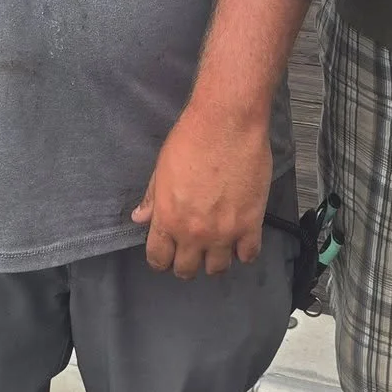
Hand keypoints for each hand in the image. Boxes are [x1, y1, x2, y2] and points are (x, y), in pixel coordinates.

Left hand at [132, 105, 272, 279]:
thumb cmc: (191, 138)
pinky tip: (242, 238)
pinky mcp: (251, 223)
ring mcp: (223, 231)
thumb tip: (140, 217)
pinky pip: (248, 255)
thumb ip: (153, 199)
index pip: (158, 259)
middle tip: (193, 248)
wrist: (227, 121)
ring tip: (218, 243)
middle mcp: (193, 232)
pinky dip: (244, 250)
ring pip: (217, 268)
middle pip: (187, 270)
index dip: (162, 258)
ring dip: (216, 258)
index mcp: (168, 218)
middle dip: (187, 262)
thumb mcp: (162, 168)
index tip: (168, 252)